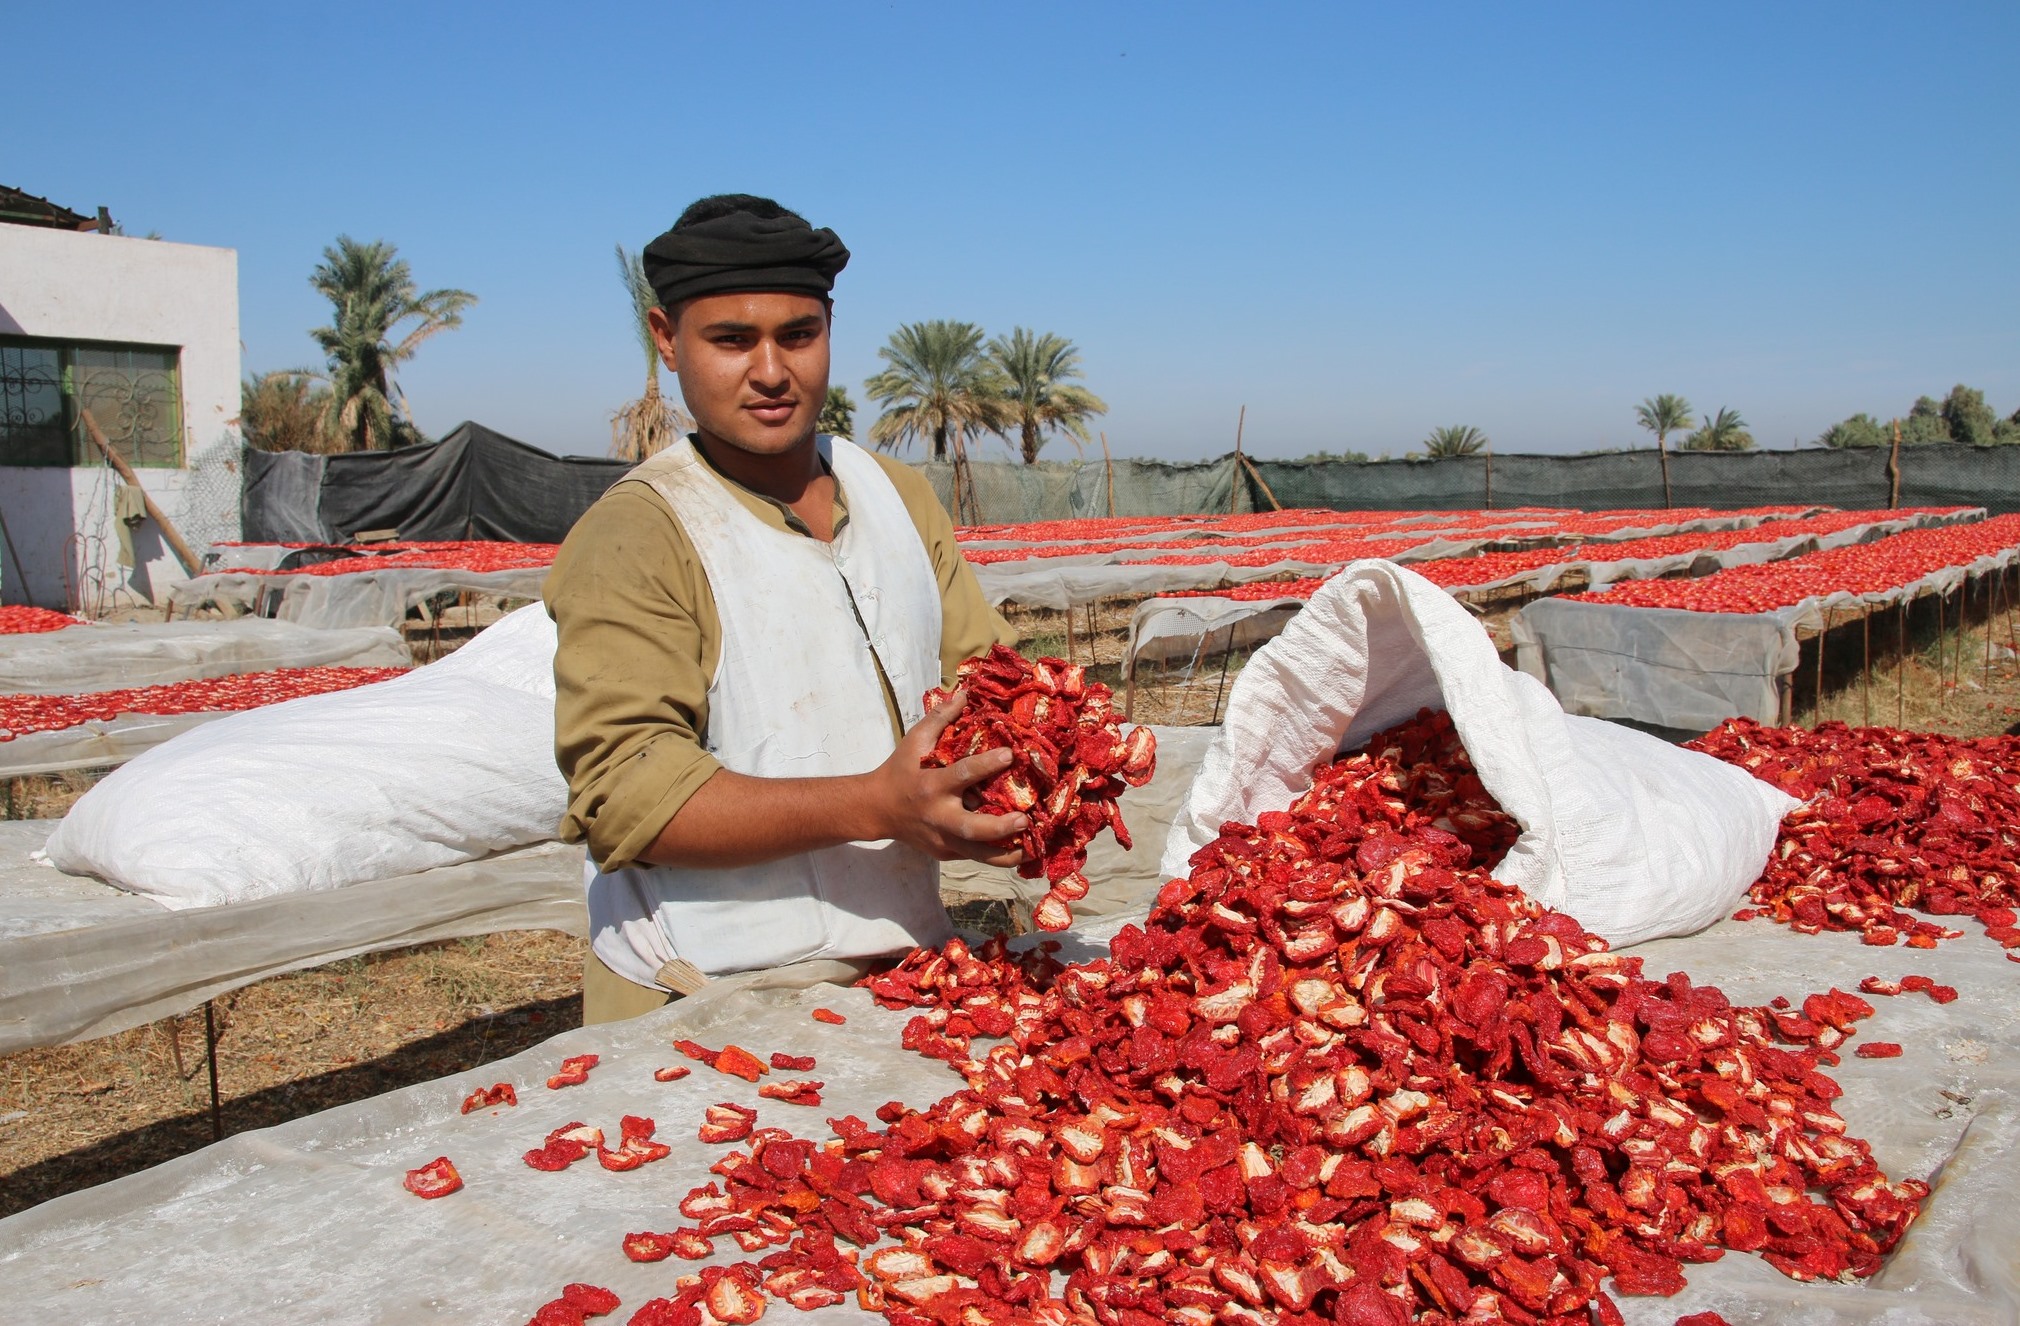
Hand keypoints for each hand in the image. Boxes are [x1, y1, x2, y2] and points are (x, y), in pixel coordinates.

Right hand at [865, 689, 1027, 865]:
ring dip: (1005, 855)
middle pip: (971, 828)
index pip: (962, 775)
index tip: (1010, 754)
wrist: (876, 810)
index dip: (987, 765)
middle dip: (1000, 827)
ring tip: (1031, 848)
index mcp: (931, 785)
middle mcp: (938, 816)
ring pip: (977, 854)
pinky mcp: (945, 853)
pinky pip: (974, 856)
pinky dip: (996, 855)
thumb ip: (939, 718)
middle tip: (1025, 820)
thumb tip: (964, 694)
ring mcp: (942, 839)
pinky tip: (1019, 850)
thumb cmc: (899, 770)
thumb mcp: (914, 741)